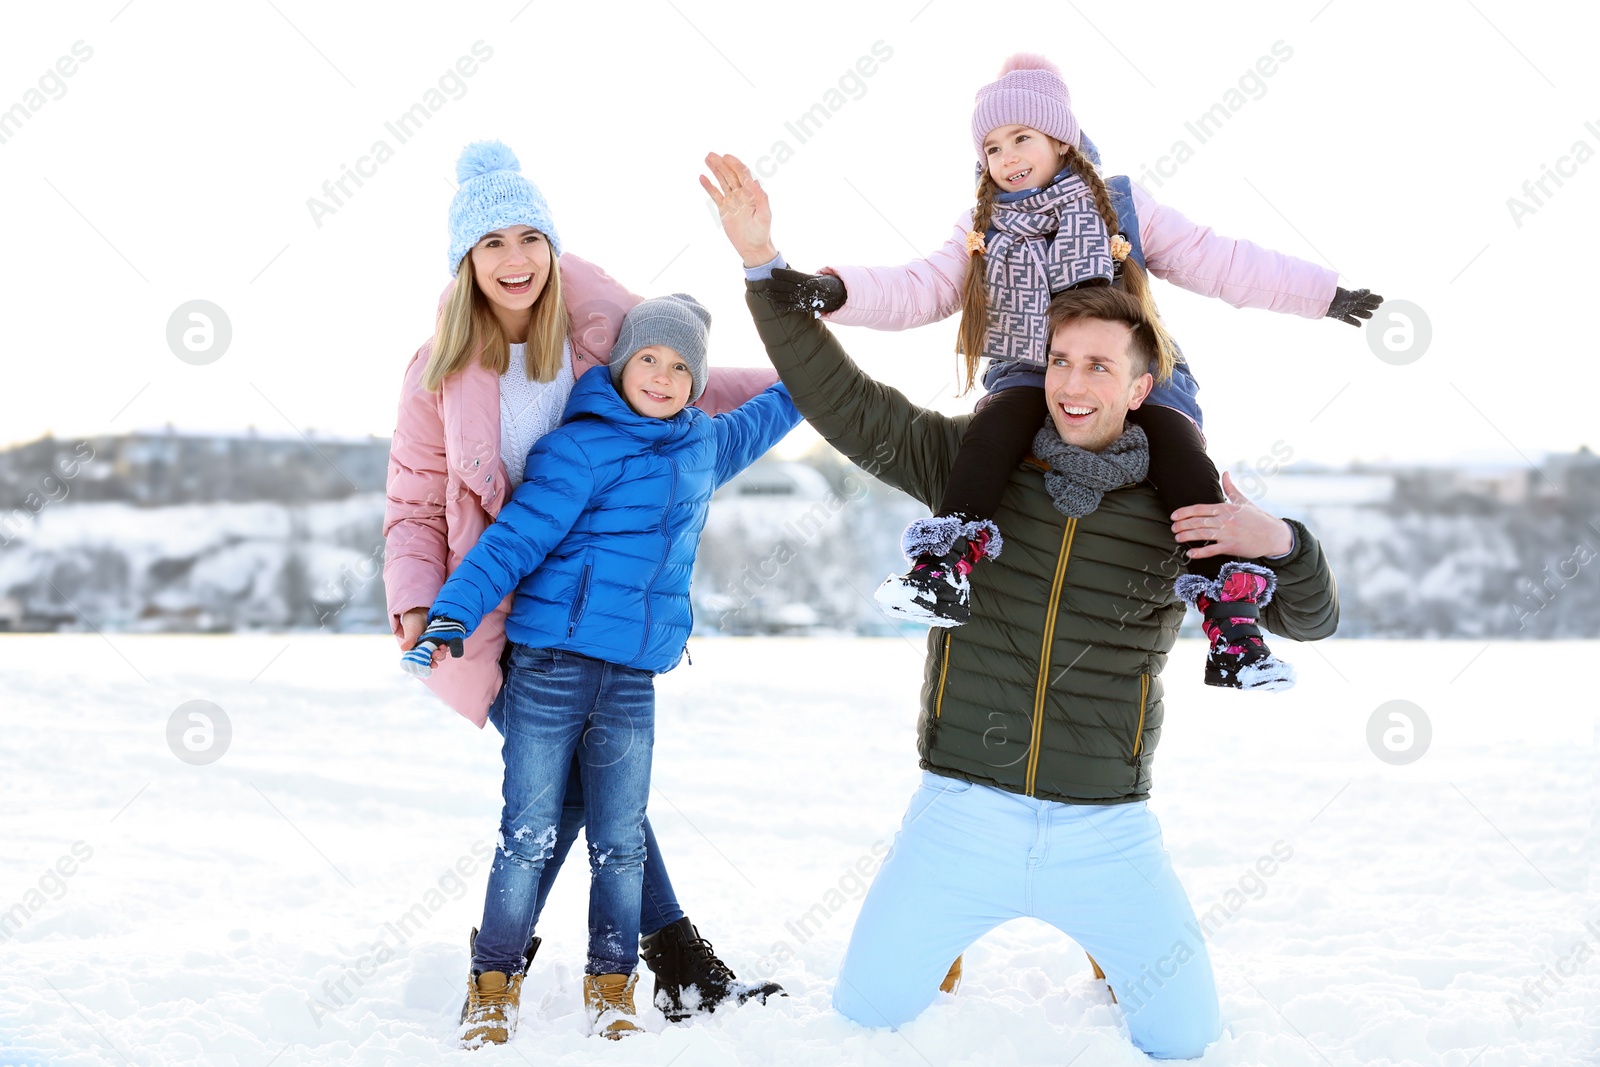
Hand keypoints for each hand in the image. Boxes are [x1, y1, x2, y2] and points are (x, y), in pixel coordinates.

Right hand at [399, 615, 467, 677]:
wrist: (420, 610)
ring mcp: (435, 644)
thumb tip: (404, 648)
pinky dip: (448, 645)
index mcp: (417, 651)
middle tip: (437, 653)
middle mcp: (426, 649)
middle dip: (437, 657)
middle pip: (433, 658)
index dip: (428, 665)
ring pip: (441, 653)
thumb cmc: (412, 622)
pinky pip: (447, 644)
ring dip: (443, 652)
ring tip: (443, 647)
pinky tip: (448, 643)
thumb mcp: (410, 630)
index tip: (433, 665)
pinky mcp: (442, 638)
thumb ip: (409, 639)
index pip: (423, 662)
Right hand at [699, 152, 777, 266]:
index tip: (726, 157)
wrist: (753, 248)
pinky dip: (709, 186)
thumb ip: (761, 198)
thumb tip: (752, 181)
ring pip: (722, 181)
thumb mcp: (764, 215)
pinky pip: (715, 195)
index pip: (743, 173)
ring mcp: (732, 200)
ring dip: (715, 170)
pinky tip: (702, 177)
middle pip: (730, 174)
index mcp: (752, 192)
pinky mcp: (724, 208)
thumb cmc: (762, 232)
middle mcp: (742, 193)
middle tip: (711, 154)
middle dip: (722, 164)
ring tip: (707, 159)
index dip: (735, 164)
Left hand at [763, 268, 846, 314]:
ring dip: (776, 295)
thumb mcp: (818, 277)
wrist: (837, 297)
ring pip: (788, 296)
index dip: (782, 274)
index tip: (772, 271)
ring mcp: (805, 299)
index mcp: (810, 280)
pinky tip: (775, 306)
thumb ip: (803, 277)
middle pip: (788, 286)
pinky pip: (793, 307)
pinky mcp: (805, 307)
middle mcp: (806, 290)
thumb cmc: (824, 283)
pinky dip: (784, 307)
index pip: (793, 276)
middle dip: (776, 284)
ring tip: (766, 293)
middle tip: (765, 282)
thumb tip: (792, 275)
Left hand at [1170, 472, 1292, 559]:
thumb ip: (1231, 488)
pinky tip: (1191, 553)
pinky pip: (1212, 550)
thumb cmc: (1258, 518)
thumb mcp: (1244, 501)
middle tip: (1173, 527)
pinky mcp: (1232, 547)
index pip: (1200, 508)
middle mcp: (1225, 520)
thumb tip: (1225, 473)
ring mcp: (1228, 534)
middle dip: (1183, 525)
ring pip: (1202, 534)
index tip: (1174, 515)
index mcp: (1226, 508)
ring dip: (1187, 536)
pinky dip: (1200, 552)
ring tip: (1177, 537)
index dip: (1185, 512)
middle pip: (1198, 521)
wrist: (1274, 535)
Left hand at [1326, 286, 1382, 325]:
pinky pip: (1349, 320)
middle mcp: (1351, 303)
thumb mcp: (1348, 295)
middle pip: (1364, 305)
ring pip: (1358, 313)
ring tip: (1370, 315)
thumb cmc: (1334, 296)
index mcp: (1355, 297)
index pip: (1367, 298)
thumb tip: (1369, 291)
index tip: (1381, 300)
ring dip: (1364, 314)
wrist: (1321, 300)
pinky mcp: (1340, 315)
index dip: (1374, 298)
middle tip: (1376, 306)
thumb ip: (1358, 294)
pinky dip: (1354, 322)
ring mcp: (1346, 309)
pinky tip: (1359, 325)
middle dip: (1371, 305)